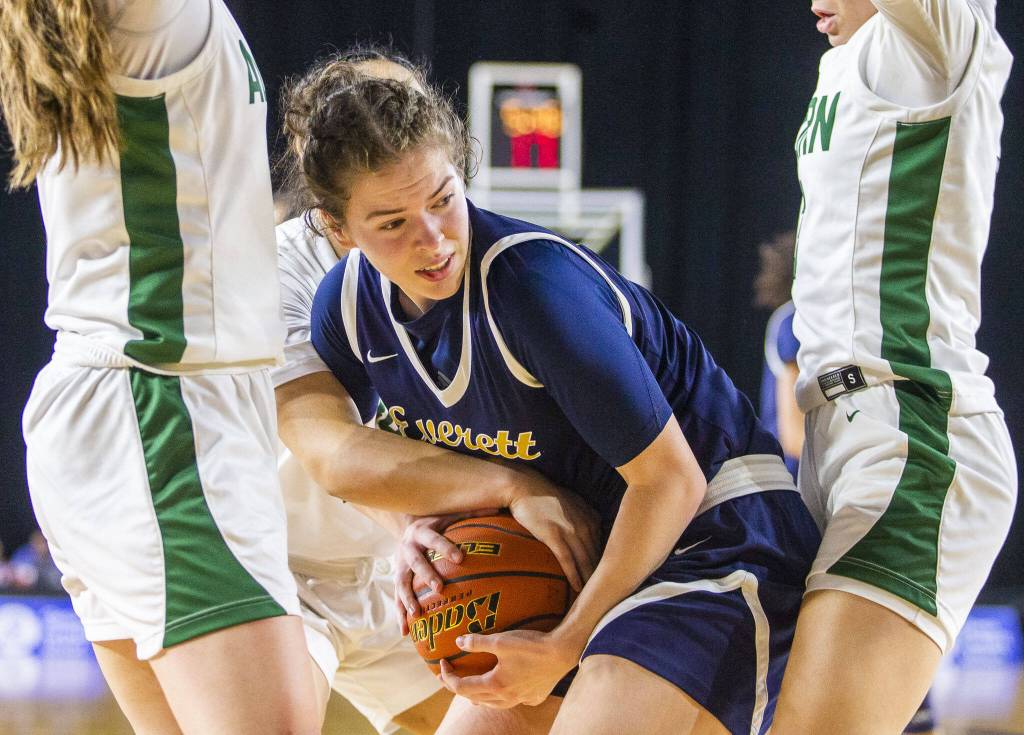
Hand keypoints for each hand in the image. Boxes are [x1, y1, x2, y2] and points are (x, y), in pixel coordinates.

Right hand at [393, 509, 499, 634]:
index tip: (460, 558)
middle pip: (416, 562)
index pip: (434, 539)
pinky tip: (404, 632)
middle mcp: (408, 548)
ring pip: (401, 583)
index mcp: (422, 532)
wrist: (406, 528)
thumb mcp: (450, 515)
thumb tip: (500, 508)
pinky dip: (399, 615)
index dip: (445, 547)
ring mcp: (399, 565)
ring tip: (416, 615)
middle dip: (427, 575)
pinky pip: (396, 598)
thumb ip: (473, 513)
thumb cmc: (436, 523)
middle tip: (440, 588)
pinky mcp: (397, 579)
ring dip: (407, 599)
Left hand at [438, 628, 581, 707]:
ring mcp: (521, 700)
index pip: (461, 687)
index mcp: (495, 685)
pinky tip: (503, 687)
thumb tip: (458, 641)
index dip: (447, 676)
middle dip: (457, 686)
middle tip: (448, 674)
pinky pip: (511, 701)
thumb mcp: (501, 640)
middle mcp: (506, 698)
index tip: (442, 664)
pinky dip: (499, 695)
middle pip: (473, 698)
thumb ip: (477, 642)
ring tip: (470, 685)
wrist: (563, 652)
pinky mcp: (533, 697)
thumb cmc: (532, 645)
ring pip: (492, 704)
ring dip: (477, 694)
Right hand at [506, 479, 601, 592]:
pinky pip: (567, 560)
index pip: (605, 546)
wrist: (525, 487)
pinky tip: (578, 588)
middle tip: (608, 594)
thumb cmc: (546, 495)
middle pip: (598, 556)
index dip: (608, 564)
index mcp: (591, 518)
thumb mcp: (573, 502)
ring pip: (585, 561)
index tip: (610, 579)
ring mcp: (570, 530)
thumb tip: (593, 529)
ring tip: (594, 597)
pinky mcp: (554, 535)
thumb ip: (585, 516)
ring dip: (590, 580)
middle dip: (603, 575)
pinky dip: (574, 575)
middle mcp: (585, 525)